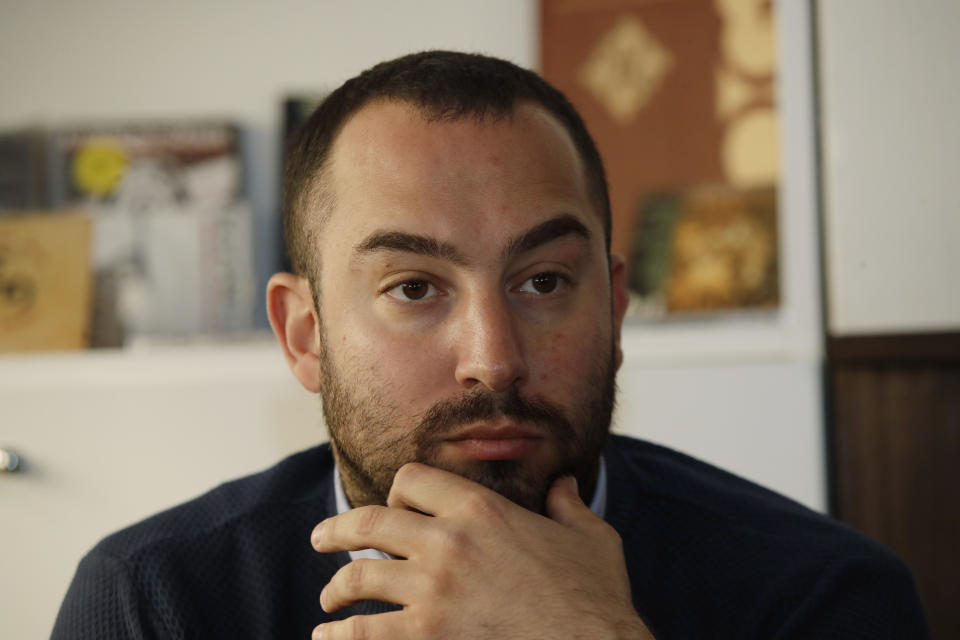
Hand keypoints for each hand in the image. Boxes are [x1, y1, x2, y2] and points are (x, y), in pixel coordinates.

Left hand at [310, 463, 652, 638]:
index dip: (398, 491)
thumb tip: (566, 483)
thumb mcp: (591, 537)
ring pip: (360, 576)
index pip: (412, 479)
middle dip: (338, 529)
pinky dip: (340, 635)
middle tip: (321, 539)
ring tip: (329, 597)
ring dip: (337, 587)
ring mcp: (434, 590)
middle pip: (370, 521)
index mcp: (481, 508)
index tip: (394, 506)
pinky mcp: (429, 635)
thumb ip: (569, 504)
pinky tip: (328, 636)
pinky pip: (366, 631)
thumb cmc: (596, 596)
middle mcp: (448, 541)